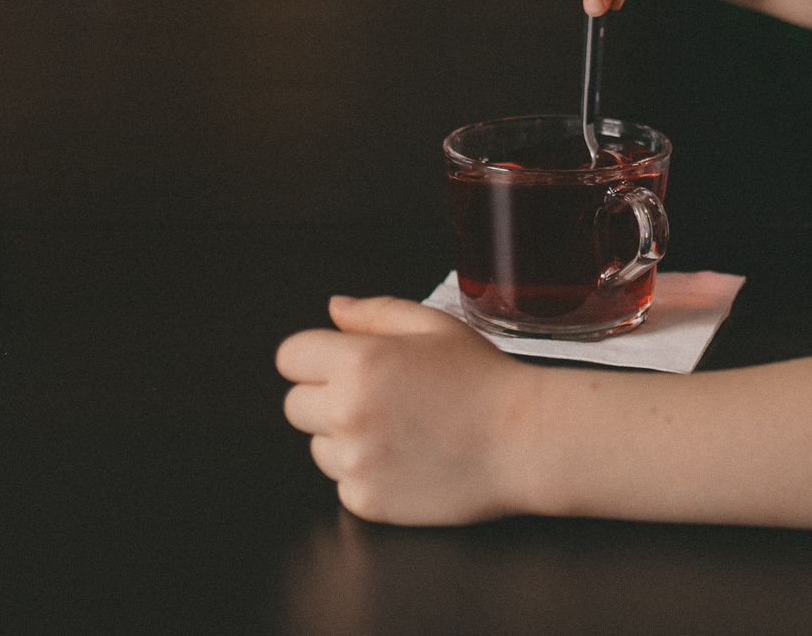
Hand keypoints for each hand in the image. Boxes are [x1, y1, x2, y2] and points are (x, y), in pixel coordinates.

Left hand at [276, 296, 533, 524]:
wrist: (523, 441)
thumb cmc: (484, 380)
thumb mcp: (433, 325)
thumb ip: (375, 312)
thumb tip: (335, 309)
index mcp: (358, 362)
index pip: (289, 357)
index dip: (315, 358)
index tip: (338, 364)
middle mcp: (347, 412)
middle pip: (295, 404)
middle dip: (326, 398)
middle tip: (378, 397)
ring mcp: (355, 462)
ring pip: (317, 447)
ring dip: (344, 439)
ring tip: (398, 429)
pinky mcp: (366, 501)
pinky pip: (343, 484)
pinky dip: (366, 475)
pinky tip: (407, 459)